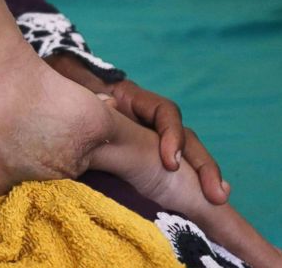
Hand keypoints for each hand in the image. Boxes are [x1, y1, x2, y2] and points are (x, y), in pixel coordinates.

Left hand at [46, 53, 229, 204]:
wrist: (60, 83)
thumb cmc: (65, 87)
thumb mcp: (74, 86)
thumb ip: (87, 95)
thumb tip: (103, 104)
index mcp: (132, 98)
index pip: (164, 112)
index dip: (171, 135)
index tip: (169, 162)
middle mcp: (147, 115)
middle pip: (184, 135)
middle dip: (202, 164)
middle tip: (217, 193)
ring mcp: (150, 132)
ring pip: (186, 150)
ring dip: (205, 173)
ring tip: (220, 195)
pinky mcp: (147, 151)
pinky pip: (174, 164)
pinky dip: (190, 179)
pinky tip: (208, 197)